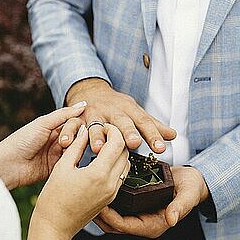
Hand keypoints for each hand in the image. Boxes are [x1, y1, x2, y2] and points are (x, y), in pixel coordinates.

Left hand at [0, 102, 87, 189]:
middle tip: (64, 143)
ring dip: (76, 149)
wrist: (8, 165)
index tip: (79, 126)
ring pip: (76, 150)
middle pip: (78, 136)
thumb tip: (84, 104)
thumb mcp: (43, 124)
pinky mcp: (56, 168)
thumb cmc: (22, 140)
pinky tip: (74, 160)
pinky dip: (73, 161)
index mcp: (53, 127)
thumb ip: (64, 115)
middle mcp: (57, 140)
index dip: (78, 123)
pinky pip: (70, 164)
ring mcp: (57, 155)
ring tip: (66, 150)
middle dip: (77, 137)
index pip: (74, 122)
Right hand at [33, 123, 129, 239]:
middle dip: (117, 139)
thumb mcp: (63, 166)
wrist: (55, 226)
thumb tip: (84, 129)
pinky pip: (121, 176)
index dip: (112, 130)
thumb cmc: (53, 197)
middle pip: (125, 152)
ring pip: (126, 164)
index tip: (102, 127)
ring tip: (102, 147)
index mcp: (99, 173)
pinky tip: (101, 161)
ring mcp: (112, 192)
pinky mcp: (111, 198)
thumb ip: (77, 145)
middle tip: (102, 134)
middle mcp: (110, 183)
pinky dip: (116, 164)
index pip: (117, 143)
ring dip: (118, 152)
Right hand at [62, 78, 176, 153]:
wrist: (90, 91)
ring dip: (96, 135)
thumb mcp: (135, 112)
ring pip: (95, 125)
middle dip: (127, 132)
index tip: (161, 148)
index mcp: (129, 110)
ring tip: (98, 147)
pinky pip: (71, 125)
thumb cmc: (117, 107)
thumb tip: (173, 135)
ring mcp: (94, 114)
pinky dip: (68, 133)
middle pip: (121, 121)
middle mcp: (112, 111)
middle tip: (134, 143)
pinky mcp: (77, 117)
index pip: (144, 122)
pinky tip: (66, 142)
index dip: (153, 135)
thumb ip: (152, 125)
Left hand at [94, 166, 208, 237]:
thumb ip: (180, 207)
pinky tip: (95, 185)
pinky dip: (104, 199)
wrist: (192, 181)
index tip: (97, 204)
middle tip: (84, 198)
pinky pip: (114, 207)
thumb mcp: (188, 195)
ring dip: (98, 207)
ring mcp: (137, 215)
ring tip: (85, 192)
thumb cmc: (192, 188)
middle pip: (112, 225)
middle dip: (98, 214)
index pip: (123, 226)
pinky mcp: (133, 206)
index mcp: (153, 225)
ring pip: (111, 217)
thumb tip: (172, 220)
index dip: (109, 217)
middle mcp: (142, 223)